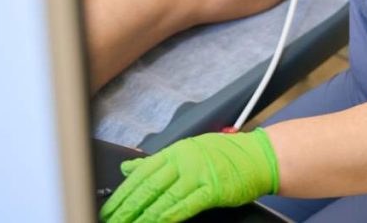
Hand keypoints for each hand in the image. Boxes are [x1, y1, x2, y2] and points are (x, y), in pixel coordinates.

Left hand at [99, 129, 278, 222]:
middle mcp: (184, 160)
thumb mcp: (187, 151)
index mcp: (175, 151)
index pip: (141, 173)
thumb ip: (156, 162)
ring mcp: (199, 173)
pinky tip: (157, 222)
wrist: (258, 156)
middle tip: (111, 220)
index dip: (122, 193)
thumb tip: (128, 167)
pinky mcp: (213, 188)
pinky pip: (187, 204)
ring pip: (164, 196)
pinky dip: (170, 215)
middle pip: (148, 186)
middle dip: (127, 207)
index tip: (108, 208)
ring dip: (143, 215)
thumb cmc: (225, 155)